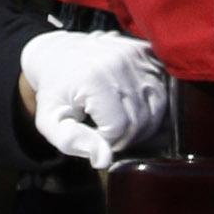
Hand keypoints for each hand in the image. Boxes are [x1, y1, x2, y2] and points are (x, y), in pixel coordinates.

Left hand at [18, 27, 171, 168]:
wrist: (59, 52)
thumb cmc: (55, 90)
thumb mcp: (50, 120)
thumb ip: (71, 142)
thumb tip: (103, 160)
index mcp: (95, 79)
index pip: (120, 129)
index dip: (108, 140)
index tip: (95, 132)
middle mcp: (119, 63)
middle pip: (141, 121)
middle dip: (126, 135)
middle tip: (108, 130)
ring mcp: (136, 56)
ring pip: (157, 110)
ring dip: (142, 124)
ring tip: (121, 120)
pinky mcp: (147, 53)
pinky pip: (164, 93)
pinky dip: (153, 107)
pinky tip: (136, 107)